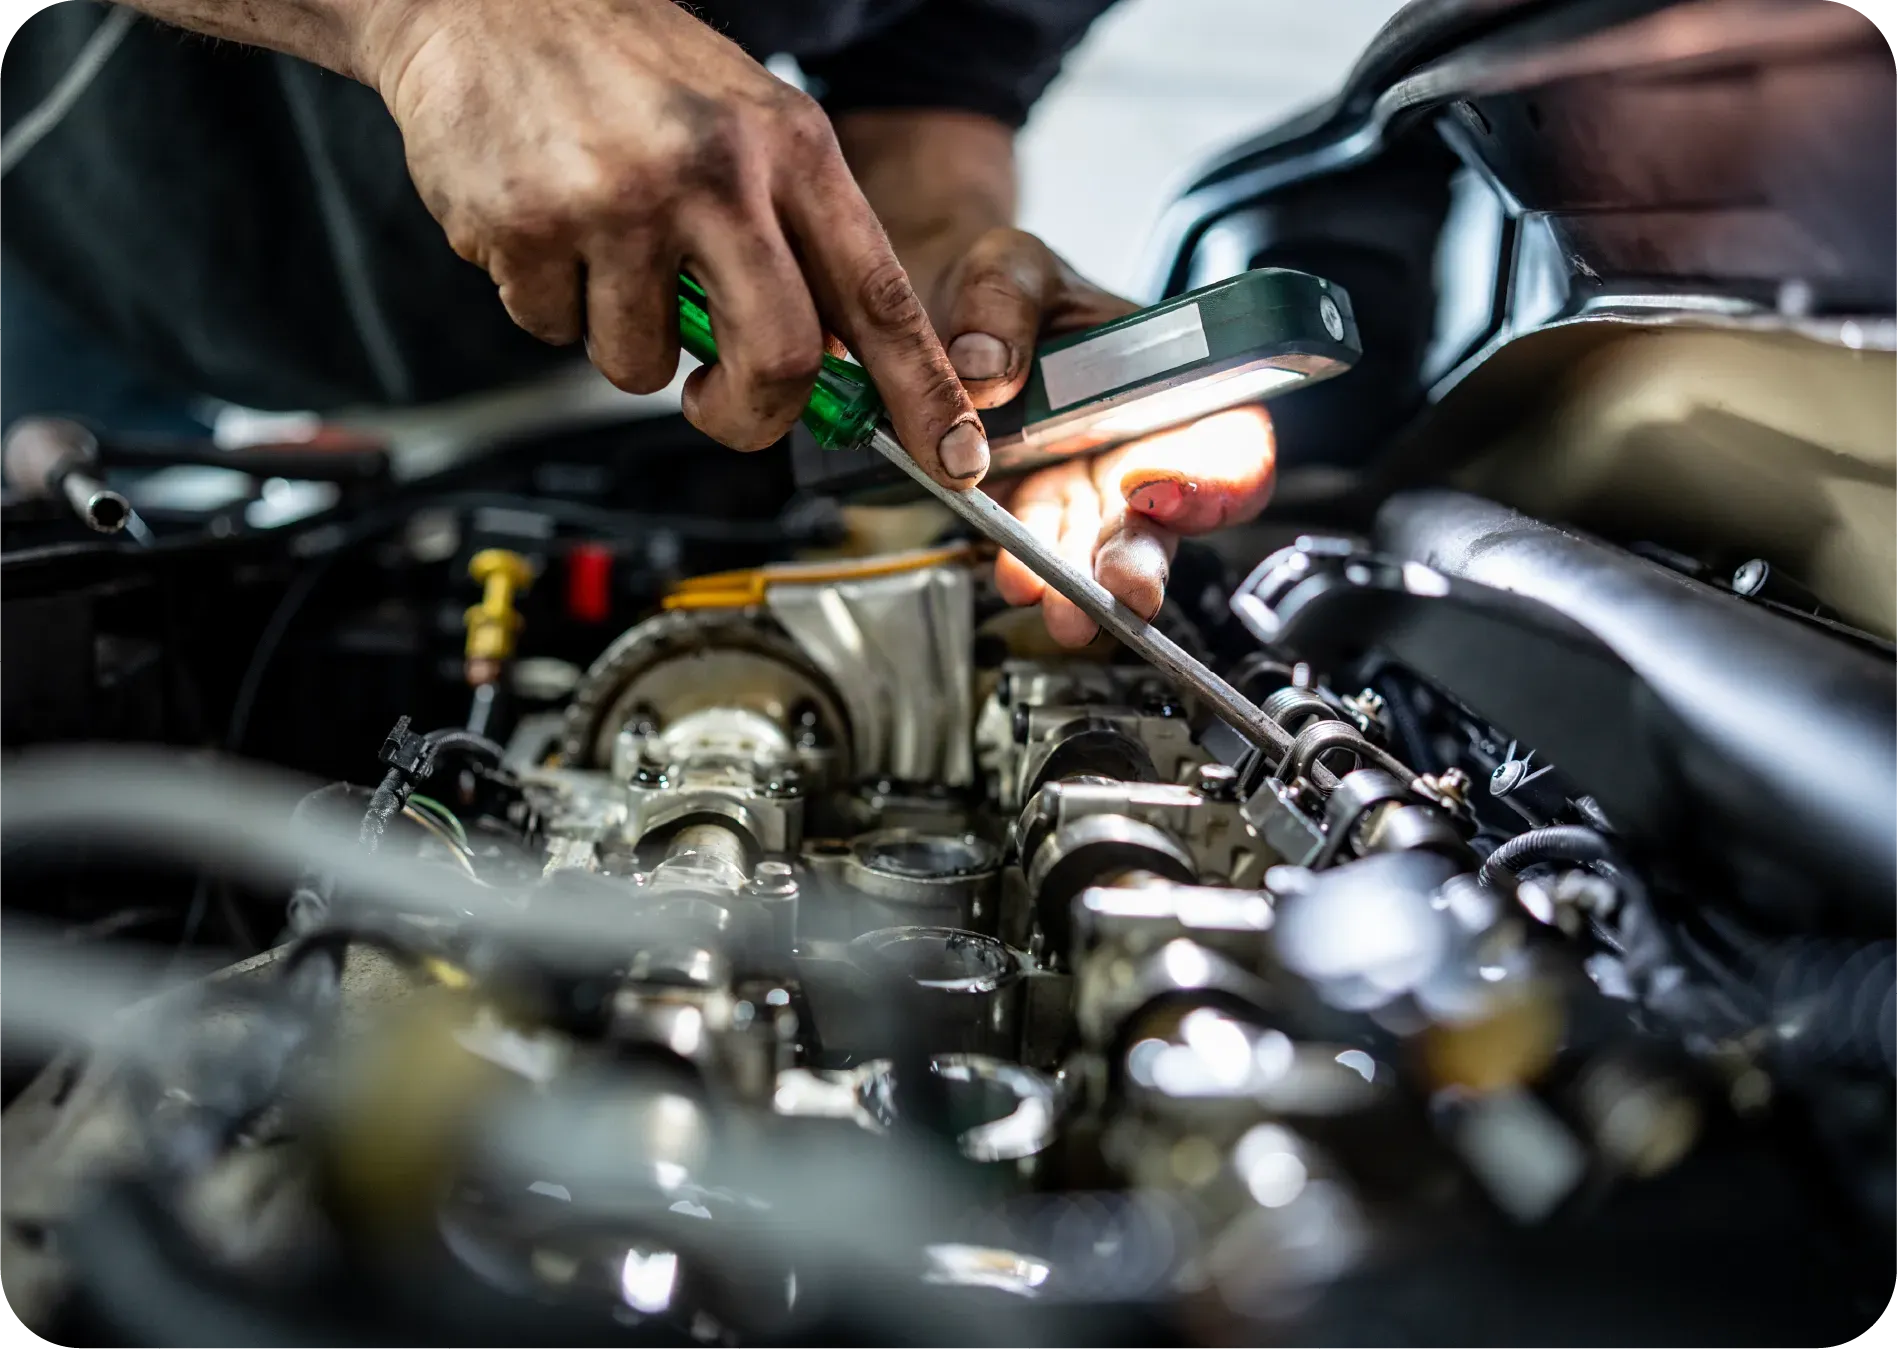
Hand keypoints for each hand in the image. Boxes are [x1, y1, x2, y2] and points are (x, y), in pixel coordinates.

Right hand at [353, 0, 987, 485]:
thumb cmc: (627, 69)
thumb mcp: (749, 126)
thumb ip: (799, 239)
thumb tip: (838, 367)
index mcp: (790, 147)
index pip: (879, 296)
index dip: (922, 391)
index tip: (955, 457)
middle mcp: (716, 171)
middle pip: (781, 361)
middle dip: (750, 413)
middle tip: (718, 401)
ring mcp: (621, 201)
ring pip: (644, 367)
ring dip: (623, 341)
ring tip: (605, 253)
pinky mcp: (530, 226)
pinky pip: (554, 331)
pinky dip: (550, 302)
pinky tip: (546, 228)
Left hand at [917, 229, 1278, 646]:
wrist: (941, 318)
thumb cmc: (1009, 290)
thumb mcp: (1012, 266)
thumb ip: (1002, 302)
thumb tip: (984, 366)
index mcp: (1175, 383)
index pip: (1233, 443)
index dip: (1220, 478)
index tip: (1160, 488)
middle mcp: (1141, 447)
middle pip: (1168, 521)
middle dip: (1143, 561)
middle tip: (1121, 590)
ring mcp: (1087, 490)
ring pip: (1102, 552)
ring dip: (1084, 586)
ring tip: (1062, 609)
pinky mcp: (1030, 515)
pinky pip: (1038, 551)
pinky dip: (1027, 569)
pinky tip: (1015, 577)